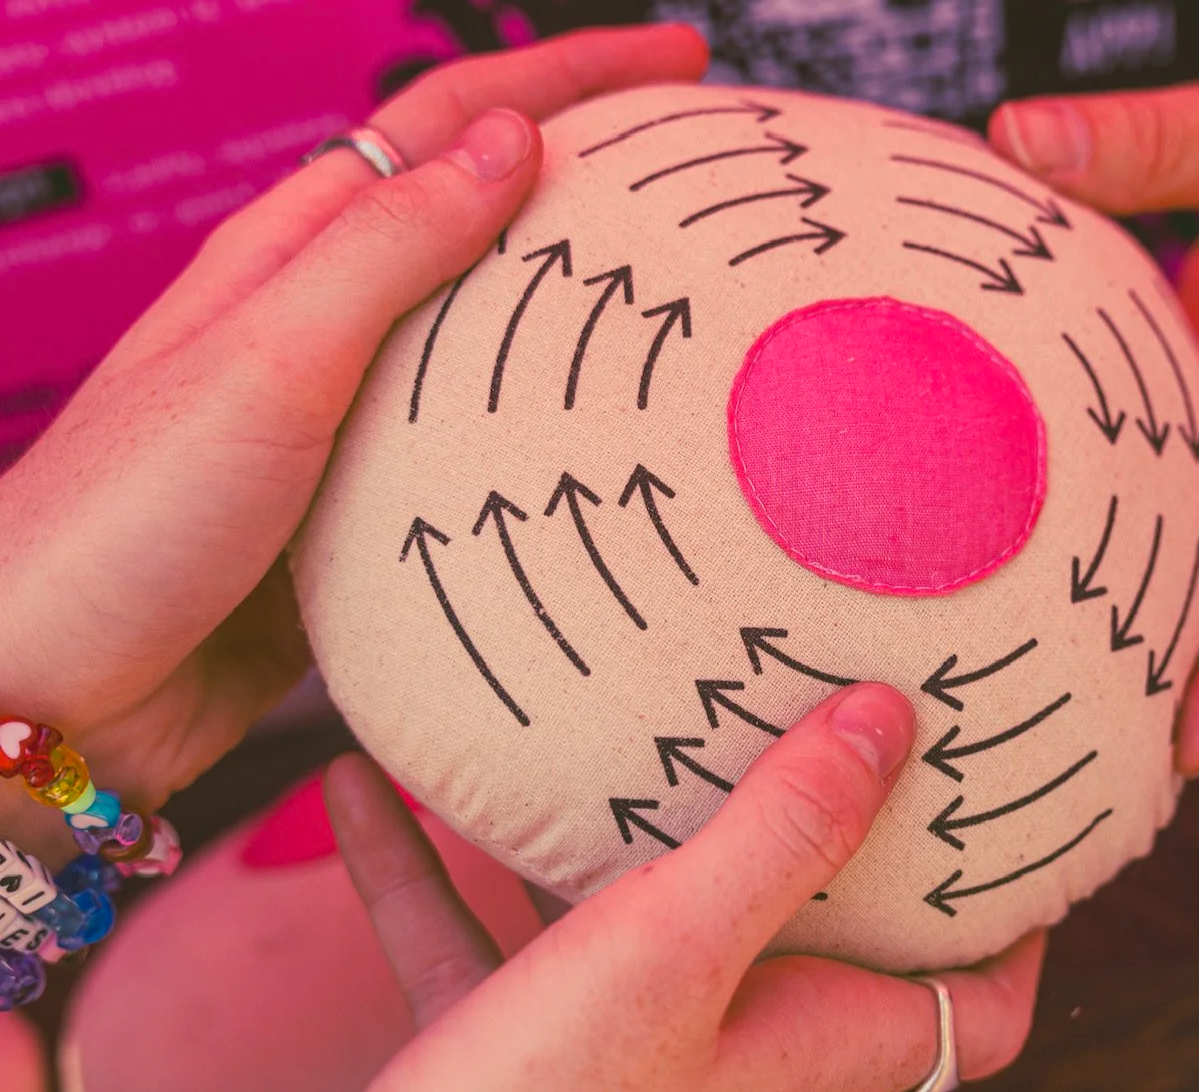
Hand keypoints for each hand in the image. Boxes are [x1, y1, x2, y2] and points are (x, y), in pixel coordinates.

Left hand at [0, 28, 708, 818]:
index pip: (452, 120)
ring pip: (489, 331)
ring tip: (679, 299)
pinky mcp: (365, 507)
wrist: (57, 689)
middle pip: (481, 210)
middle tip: (700, 164)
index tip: (678, 59)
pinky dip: (549, 424)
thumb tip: (510, 141)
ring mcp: (349, 416)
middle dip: (592, 166)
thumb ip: (390, 250)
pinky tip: (601, 446)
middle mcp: (325, 320)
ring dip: (580, 299)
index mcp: (296, 254)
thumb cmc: (126, 521)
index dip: (570, 76)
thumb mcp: (270, 358)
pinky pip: (478, 443)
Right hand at [325, 684, 1043, 1091]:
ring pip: (637, 918)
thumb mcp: (672, 952)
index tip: (1011, 807)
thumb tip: (892, 721)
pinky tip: (366, 787)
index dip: (1017, 920)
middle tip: (811, 714)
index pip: (976, 1005)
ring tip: (590, 720)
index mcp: (809, 1039)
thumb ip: (783, 835)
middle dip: (812, 832)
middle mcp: (732, 1050)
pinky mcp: (518, 1057)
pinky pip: (489, 943)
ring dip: (605, 826)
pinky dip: (440, 872)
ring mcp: (621, 1054)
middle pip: (814, 936)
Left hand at [990, 62, 1198, 774]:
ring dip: (1120, 646)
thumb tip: (1020, 141)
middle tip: (1078, 774)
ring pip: (1180, 573)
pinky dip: (1087, 555)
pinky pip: (1139, 511)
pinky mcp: (1184, 433)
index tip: (1196, 741)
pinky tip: (1002, 585)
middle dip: (1172, 698)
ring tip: (1025, 716)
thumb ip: (1166, 139)